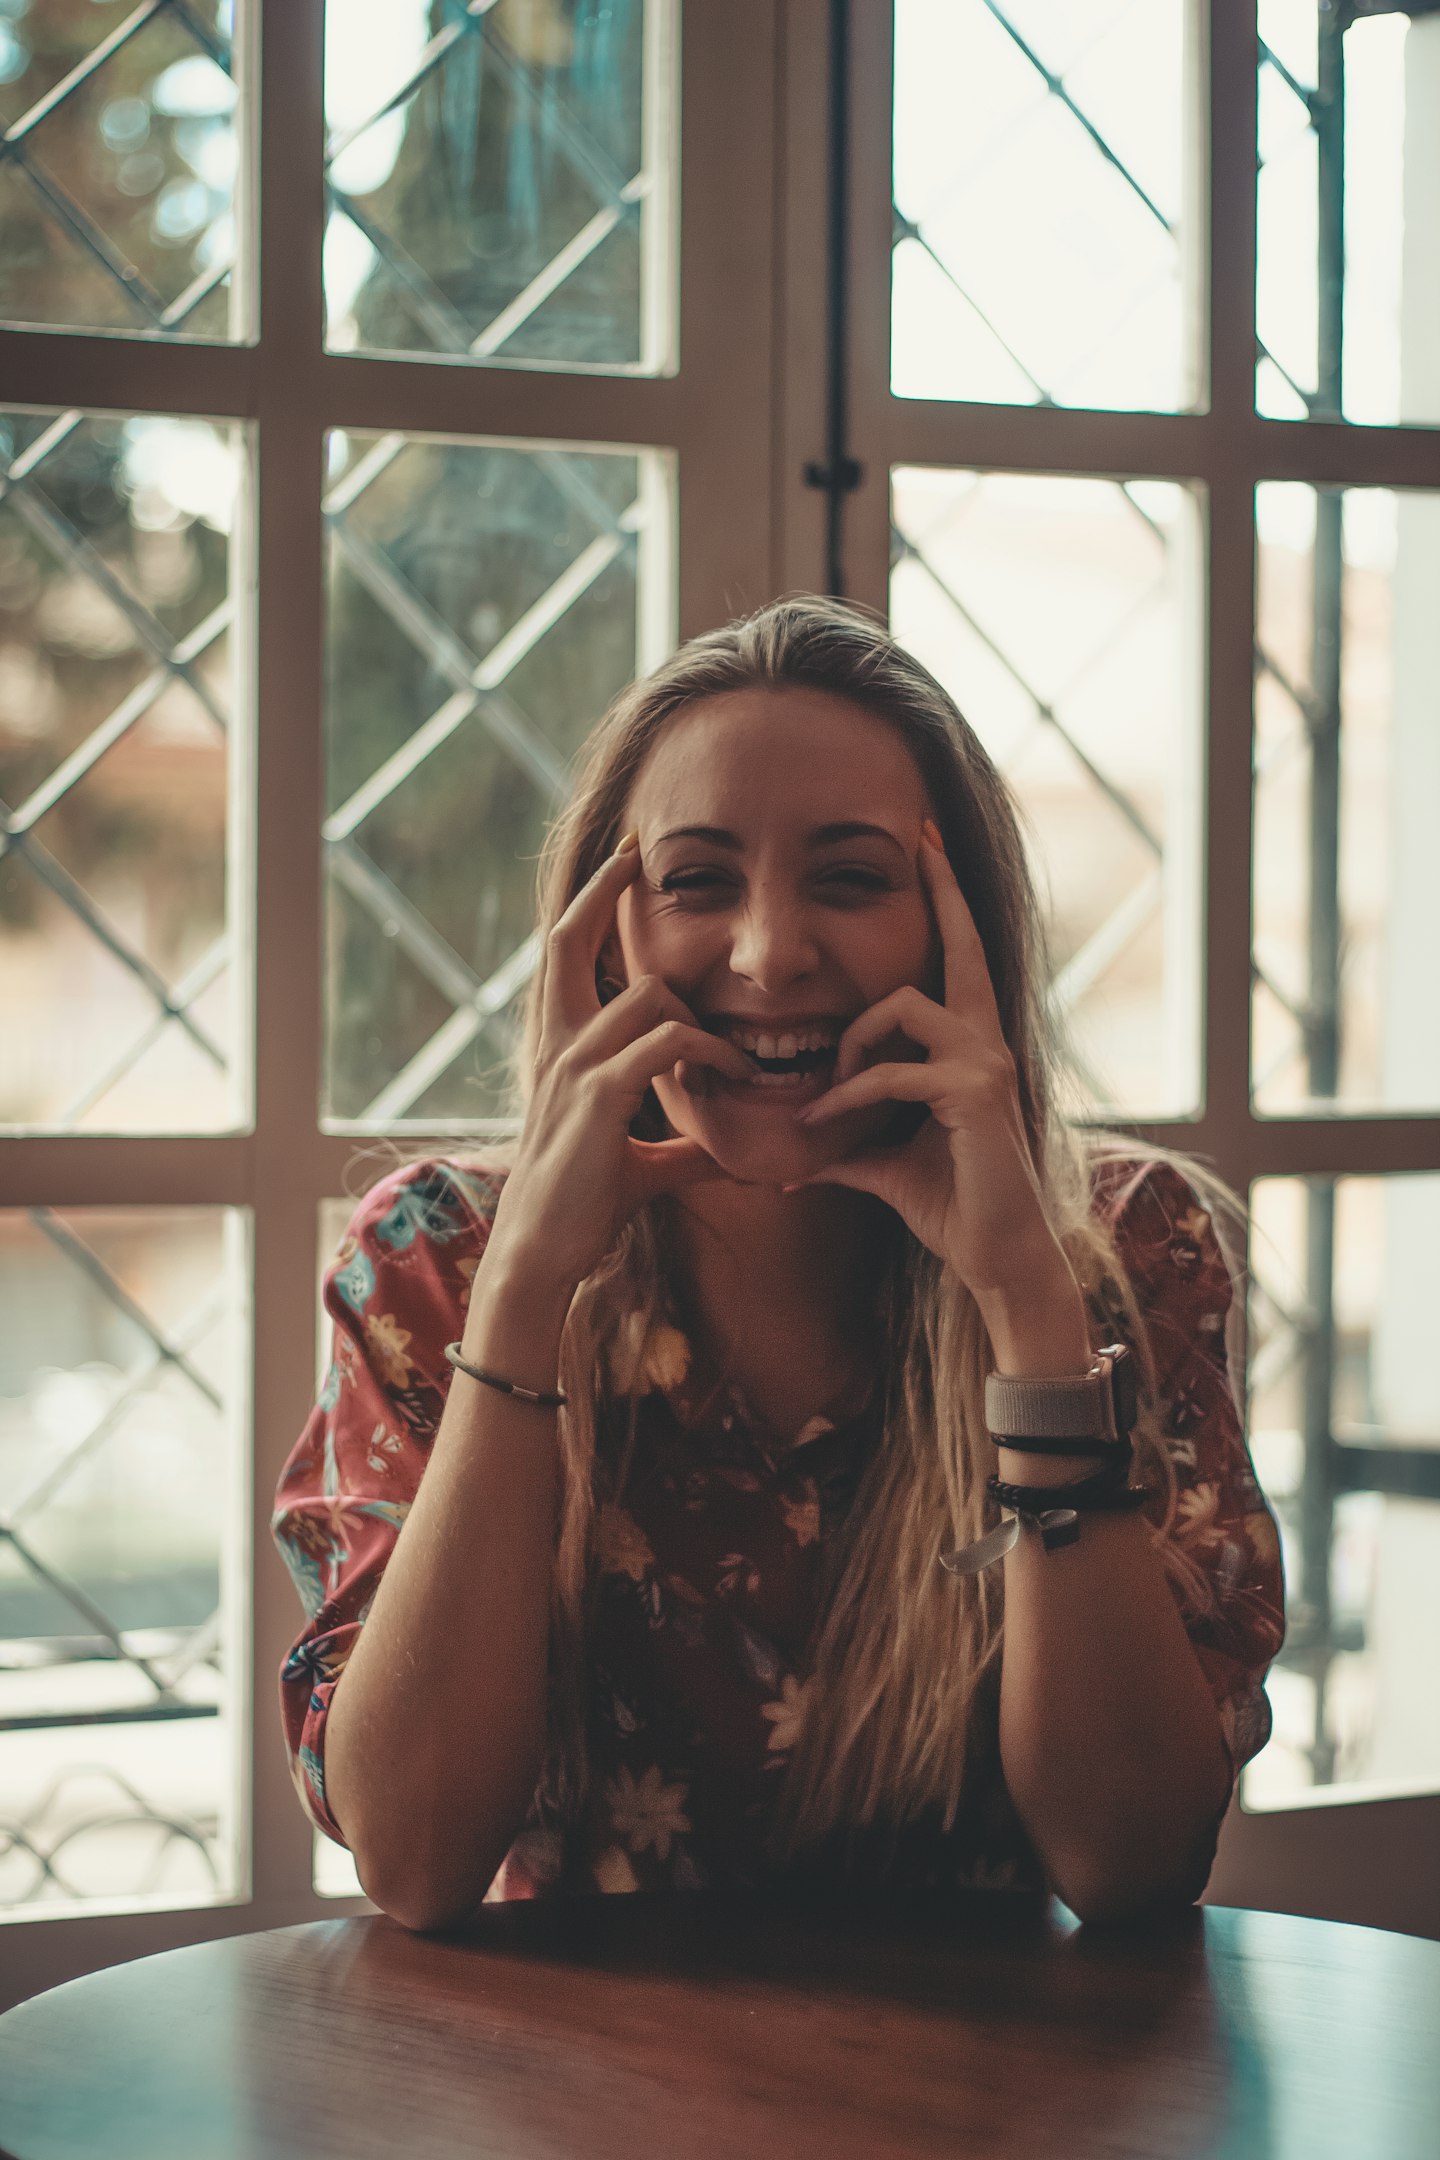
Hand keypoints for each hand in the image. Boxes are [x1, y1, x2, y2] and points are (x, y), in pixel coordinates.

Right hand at [487, 837, 751, 1293]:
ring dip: (703, 1016)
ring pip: (649, 994)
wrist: (542, 1254)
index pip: (565, 958)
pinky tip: (736, 1076)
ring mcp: (574, 1067)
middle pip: (571, 940)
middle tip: (638, 853)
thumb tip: (729, 1148)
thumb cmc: (584, 1208)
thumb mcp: (643, 1164)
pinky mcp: (599, 1096)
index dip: (589, 907)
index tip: (622, 867)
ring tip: (738, 1055)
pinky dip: (710, 1054)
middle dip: (605, 891)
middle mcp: (558, 1045)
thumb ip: (683, 1144)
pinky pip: (667, 1044)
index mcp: (559, 1050)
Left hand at [790, 822, 1068, 1309]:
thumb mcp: (884, 1164)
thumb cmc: (952, 1209)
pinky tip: (819, 1124)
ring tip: (824, 1093)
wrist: (998, 1259)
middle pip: (958, 948)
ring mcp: (985, 1064)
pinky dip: (845, 1099)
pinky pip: (890, 1075)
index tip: (930, 846)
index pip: (960, 959)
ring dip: (851, 1045)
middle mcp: (987, 1042)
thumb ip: (844, 1144)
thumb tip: (792, 1160)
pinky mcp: (972, 1095)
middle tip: (919, 842)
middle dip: (941, 892)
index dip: (948, 902)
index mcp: (972, 1046)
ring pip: (902, 1008)